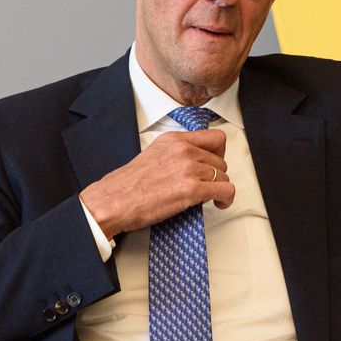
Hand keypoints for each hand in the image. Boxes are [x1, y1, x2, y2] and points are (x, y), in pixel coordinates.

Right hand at [79, 128, 234, 237]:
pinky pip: (226, 190)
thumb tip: (193, 163)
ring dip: (220, 188)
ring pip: (223, 175)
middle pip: (220, 159)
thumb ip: (175, 154)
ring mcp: (189, 168)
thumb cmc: (127, 185)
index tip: (215, 163)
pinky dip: (226, 199)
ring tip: (211, 197)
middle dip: (217, 175)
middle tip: (208, 185)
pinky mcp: (192, 189)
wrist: (114, 201)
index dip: (219, 153)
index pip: (214, 137)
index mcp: (174, 139)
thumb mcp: (153, 155)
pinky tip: (219, 203)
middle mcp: (183, 150)